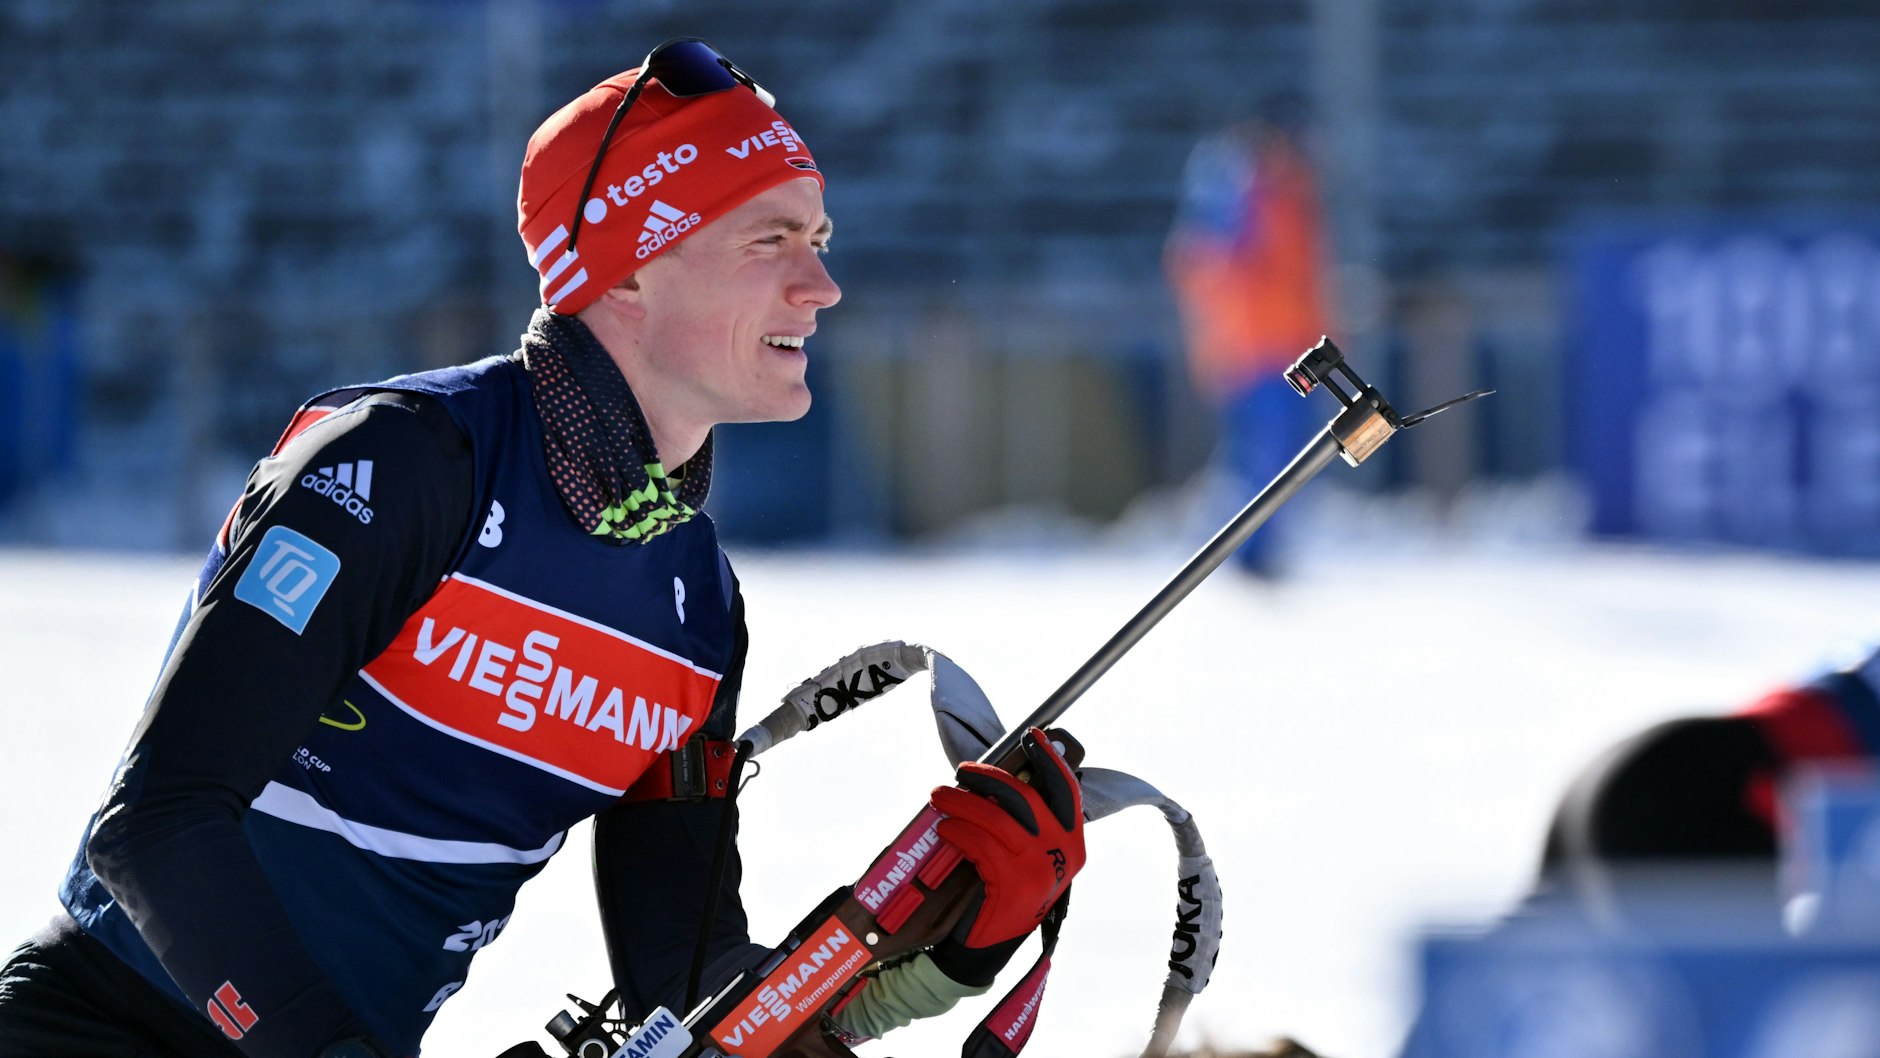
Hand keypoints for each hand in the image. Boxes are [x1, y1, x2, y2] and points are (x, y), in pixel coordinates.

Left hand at [929, 727, 1084, 949]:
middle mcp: (1063, 852)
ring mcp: (1039, 867)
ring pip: (996, 817)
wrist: (989, 947)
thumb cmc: (1005, 896)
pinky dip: (958, 830)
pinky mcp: (1013, 881)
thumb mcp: (1029, 859)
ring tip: (939, 796)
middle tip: (961, 771)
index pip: (1066, 791)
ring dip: (962, 801)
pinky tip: (945, 828)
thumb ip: (1027, 826)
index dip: (1050, 760)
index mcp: (1073, 843)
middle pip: (1025, 797)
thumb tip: (998, 781)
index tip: (1032, 736)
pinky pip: (980, 842)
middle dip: (989, 777)